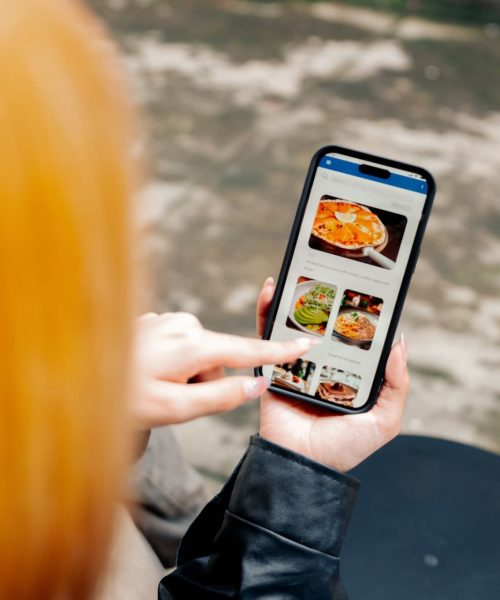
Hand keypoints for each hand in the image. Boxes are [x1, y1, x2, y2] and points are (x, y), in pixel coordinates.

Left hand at [132, 311, 316, 427]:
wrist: (74, 384)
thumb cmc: (122, 400)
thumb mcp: (175, 409)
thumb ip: (221, 397)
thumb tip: (256, 386)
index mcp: (192, 344)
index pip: (247, 351)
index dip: (279, 352)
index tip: (306, 343)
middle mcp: (183, 324)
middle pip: (218, 360)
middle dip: (205, 382)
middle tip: (173, 399)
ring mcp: (167, 321)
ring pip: (198, 356)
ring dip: (187, 375)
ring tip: (154, 388)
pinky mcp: (156, 323)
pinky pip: (180, 348)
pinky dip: (172, 365)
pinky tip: (146, 374)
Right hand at [257, 278, 409, 471]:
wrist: (301, 467)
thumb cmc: (344, 448)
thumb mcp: (384, 420)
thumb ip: (397, 385)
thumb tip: (400, 342)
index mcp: (347, 374)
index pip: (353, 337)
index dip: (357, 312)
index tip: (360, 286)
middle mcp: (321, 365)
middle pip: (322, 325)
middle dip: (323, 298)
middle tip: (327, 272)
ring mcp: (295, 364)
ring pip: (294, 324)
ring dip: (293, 297)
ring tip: (299, 270)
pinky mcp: (271, 367)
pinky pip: (267, 336)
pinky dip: (267, 312)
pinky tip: (273, 289)